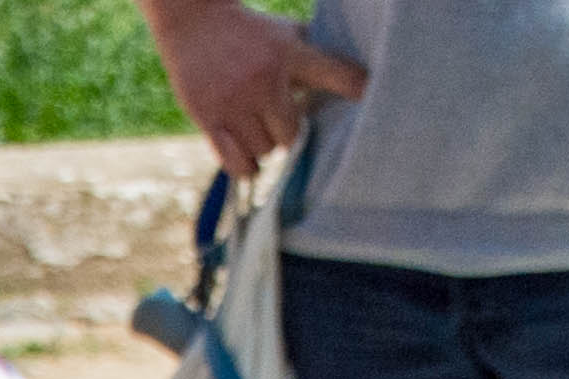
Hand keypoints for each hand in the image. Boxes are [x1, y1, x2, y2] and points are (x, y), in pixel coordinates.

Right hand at [146, 0, 365, 180]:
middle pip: (291, 134)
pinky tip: (248, 158)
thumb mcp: (286, 34)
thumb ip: (314, 57)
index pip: (335, 74)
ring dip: (263, 146)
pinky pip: (235, 161)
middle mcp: (264, 79)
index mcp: (289, 53)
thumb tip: (352, 86)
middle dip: (288, 132)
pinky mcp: (208, 117)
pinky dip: (246, 166)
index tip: (373, 98)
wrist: (194, 22)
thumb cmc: (250, 32)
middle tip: (279, 119)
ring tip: (257, 128)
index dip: (357, 88)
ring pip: (263, 150)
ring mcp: (234, 101)